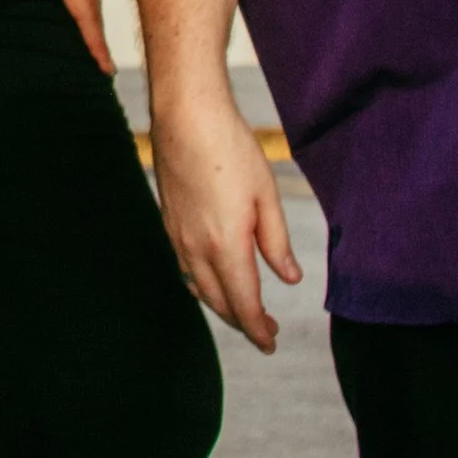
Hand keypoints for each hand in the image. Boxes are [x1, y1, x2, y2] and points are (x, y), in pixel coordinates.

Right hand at [149, 94, 300, 349]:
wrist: (186, 114)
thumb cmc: (231, 149)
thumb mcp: (267, 196)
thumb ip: (277, 243)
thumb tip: (289, 278)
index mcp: (226, 246)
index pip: (244, 304)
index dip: (258, 330)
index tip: (271, 343)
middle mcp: (196, 248)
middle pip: (219, 302)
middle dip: (242, 321)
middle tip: (266, 330)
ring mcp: (177, 234)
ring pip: (198, 287)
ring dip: (221, 303)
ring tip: (243, 307)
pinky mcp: (168, 219)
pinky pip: (184, 265)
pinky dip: (201, 282)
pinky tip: (212, 276)